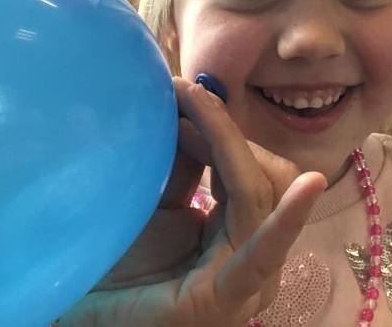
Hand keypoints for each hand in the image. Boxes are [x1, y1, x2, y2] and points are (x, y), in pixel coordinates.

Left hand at [57, 77, 325, 326]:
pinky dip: (286, 218)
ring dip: (225, 142)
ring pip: (260, 191)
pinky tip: (307, 187)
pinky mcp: (230, 296)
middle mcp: (254, 252)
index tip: (183, 88)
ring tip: (186, 108)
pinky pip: (263, 249)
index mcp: (240, 230)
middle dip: (223, 130)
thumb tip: (192, 95)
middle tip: (177, 97)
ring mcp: (248, 278)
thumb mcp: (155, 200)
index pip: (248, 165)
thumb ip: (180, 160)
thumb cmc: (116, 266)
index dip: (220, 125)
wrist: (84, 316)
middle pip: (265, 172)